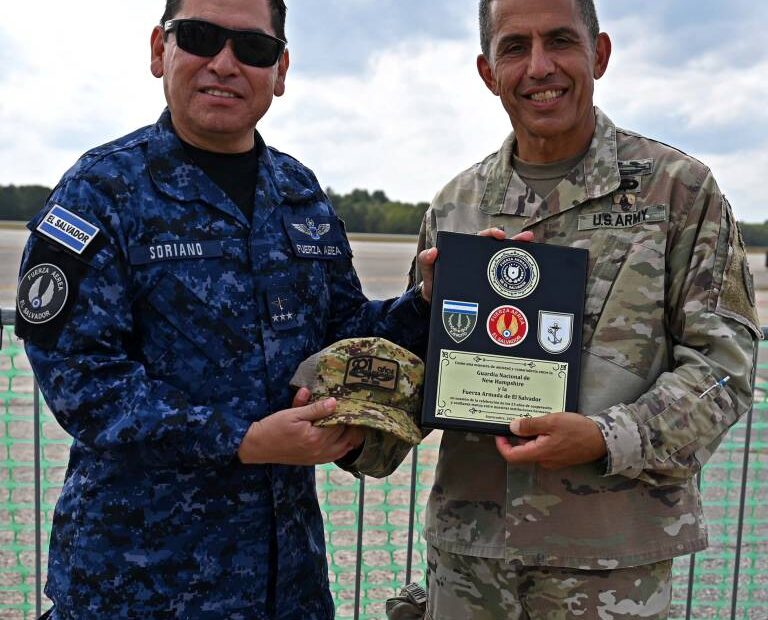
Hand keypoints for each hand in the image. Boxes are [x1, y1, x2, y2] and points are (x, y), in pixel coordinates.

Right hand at [238, 388, 361, 464]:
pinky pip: (334, 457)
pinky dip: (342, 448)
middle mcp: (319, 451)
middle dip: (351, 425)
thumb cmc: (273, 427)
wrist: (257, 446)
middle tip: (355, 412)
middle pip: (345, 437)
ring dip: (350, 437)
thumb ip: (314, 409)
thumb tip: (334, 402)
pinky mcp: (312, 461)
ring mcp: (317, 458)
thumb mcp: (293, 413)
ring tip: (354, 425)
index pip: (340, 425)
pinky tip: (344, 440)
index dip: (347, 414)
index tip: (352, 404)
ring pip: (343, 449)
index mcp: (315, 438)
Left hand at [418, 229, 533, 302]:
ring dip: (521, 256)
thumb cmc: (434, 285)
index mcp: (467, 251)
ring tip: (535, 251)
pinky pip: (505, 282)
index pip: (481, 238)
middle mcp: (480, 260)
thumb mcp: (429, 273)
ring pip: (506, 262)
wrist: (438, 305)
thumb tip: (433, 251)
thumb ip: (427, 262)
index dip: (491, 234)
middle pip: (499, 247)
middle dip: (515, 241)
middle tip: (527, 238)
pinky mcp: (491, 286)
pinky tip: (531, 279)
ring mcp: (487, 273)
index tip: (499, 236)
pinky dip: (519, 279)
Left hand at [494, 413, 606, 469]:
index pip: (512, 456)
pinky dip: (539, 437)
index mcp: (539, 454)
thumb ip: (530, 425)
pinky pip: (543, 448)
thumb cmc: (577, 430)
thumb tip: (512, 427)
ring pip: (533, 449)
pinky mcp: (560, 456)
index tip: (500, 432)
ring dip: (529, 436)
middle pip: (522, 451)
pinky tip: (545, 424)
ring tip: (532, 419)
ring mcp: (552, 460)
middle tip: (516, 419)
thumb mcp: (552, 422)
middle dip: (516, 437)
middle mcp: (544, 461)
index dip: (502, 445)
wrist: (603, 440)